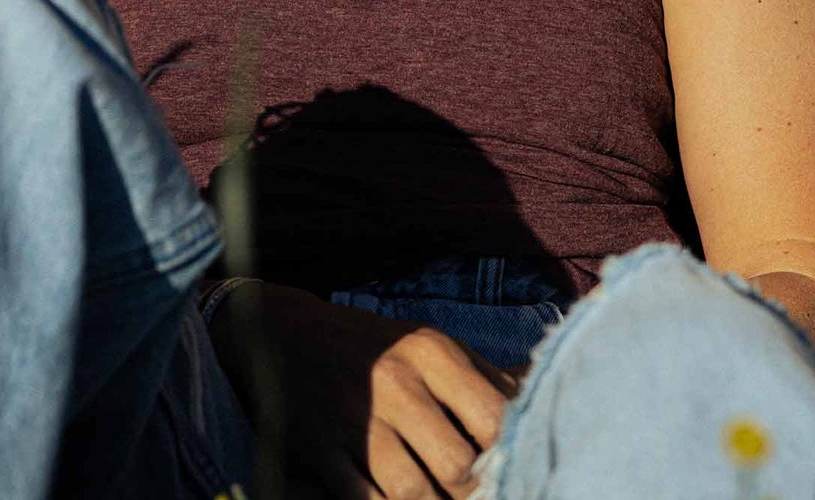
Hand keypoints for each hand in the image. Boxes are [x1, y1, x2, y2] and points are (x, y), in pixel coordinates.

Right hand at [208, 280, 520, 497]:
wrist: (279, 331)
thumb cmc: (369, 346)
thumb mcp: (425, 344)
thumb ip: (479, 375)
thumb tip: (535, 400)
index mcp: (431, 351)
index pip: (495, 417)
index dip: (511, 454)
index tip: (512, 469)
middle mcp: (398, 382)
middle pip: (458, 465)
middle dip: (472, 493)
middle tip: (473, 494)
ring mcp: (356, 418)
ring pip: (413, 493)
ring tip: (436, 499)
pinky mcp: (320, 450)